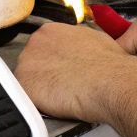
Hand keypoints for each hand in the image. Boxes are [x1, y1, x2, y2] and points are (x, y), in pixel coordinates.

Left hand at [13, 21, 136, 122]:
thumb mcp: (94, 40)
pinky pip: (24, 98)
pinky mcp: (25, 85)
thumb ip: (76, 42)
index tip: (60, 73)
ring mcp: (26, 63)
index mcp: (50, 31)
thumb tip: (76, 50)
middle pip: (31, 63)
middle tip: (61, 87)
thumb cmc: (110, 66)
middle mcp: (35, 42)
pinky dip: (36, 104)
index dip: (51, 64)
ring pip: (27, 80)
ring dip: (40, 90)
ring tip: (61, 97)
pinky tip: (54, 105)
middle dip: (43, 76)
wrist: (111, 82)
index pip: (42, 49)